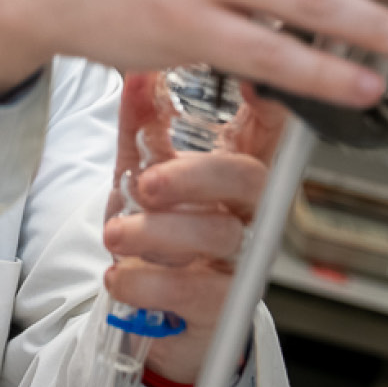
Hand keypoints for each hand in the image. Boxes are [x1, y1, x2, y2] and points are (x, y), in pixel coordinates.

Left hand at [100, 72, 287, 384]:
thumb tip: (137, 72)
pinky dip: (147, 284)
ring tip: (117, 235)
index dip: (271, 102)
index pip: (266, 126)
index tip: (250, 80)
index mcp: (234, 168)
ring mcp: (240, 258)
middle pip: (250, 178)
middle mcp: (247, 210)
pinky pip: (194, 292)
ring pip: (218, 234)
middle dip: (197, 175)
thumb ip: (141, 125)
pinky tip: (122, 278)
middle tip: (147, 184)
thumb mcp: (144, 172)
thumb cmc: (161, 234)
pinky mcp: (222, 308)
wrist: (153, 313)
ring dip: (157, 233)